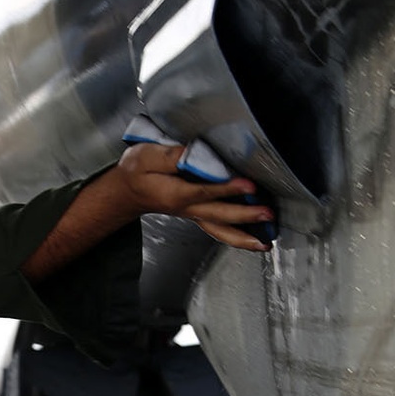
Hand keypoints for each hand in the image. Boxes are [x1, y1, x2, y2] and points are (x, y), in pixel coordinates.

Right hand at [116, 142, 275, 250]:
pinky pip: (220, 230)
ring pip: (220, 230)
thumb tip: (193, 153)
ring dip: (243, 237)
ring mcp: (194, 214)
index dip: (226, 188)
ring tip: (264, 242)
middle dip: (244, 216)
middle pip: (218, 216)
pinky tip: (255, 239)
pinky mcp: (198, 215)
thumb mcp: (145, 156)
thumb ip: (170, 155)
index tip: (247, 185)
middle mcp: (187, 208)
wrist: (129, 191)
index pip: (204, 192)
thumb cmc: (137, 172)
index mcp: (174, 193)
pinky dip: (238, 237)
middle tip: (266, 213)